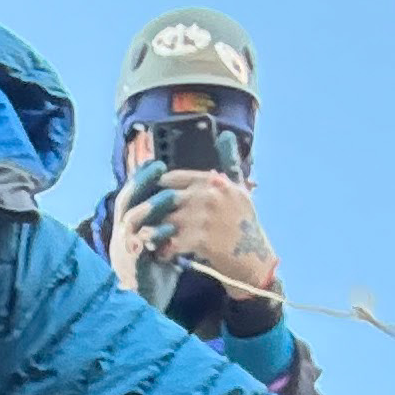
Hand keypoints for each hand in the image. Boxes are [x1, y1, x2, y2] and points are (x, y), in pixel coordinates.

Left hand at [113, 165, 278, 300]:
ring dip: (154, 232)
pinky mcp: (202, 239)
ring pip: (165, 220)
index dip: (156, 190)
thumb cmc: (244, 225)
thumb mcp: (239, 189)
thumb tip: (225, 135)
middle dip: (150, 213)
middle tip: (139, 224)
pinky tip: (162, 254)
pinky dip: (164, 250)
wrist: (255, 259)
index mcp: (213, 181)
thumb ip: (228, 164)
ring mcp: (204, 216)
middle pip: (164, 199)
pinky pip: (172, 241)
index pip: (171, 178)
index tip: (148, 201)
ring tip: (148, 241)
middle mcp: (208, 195)